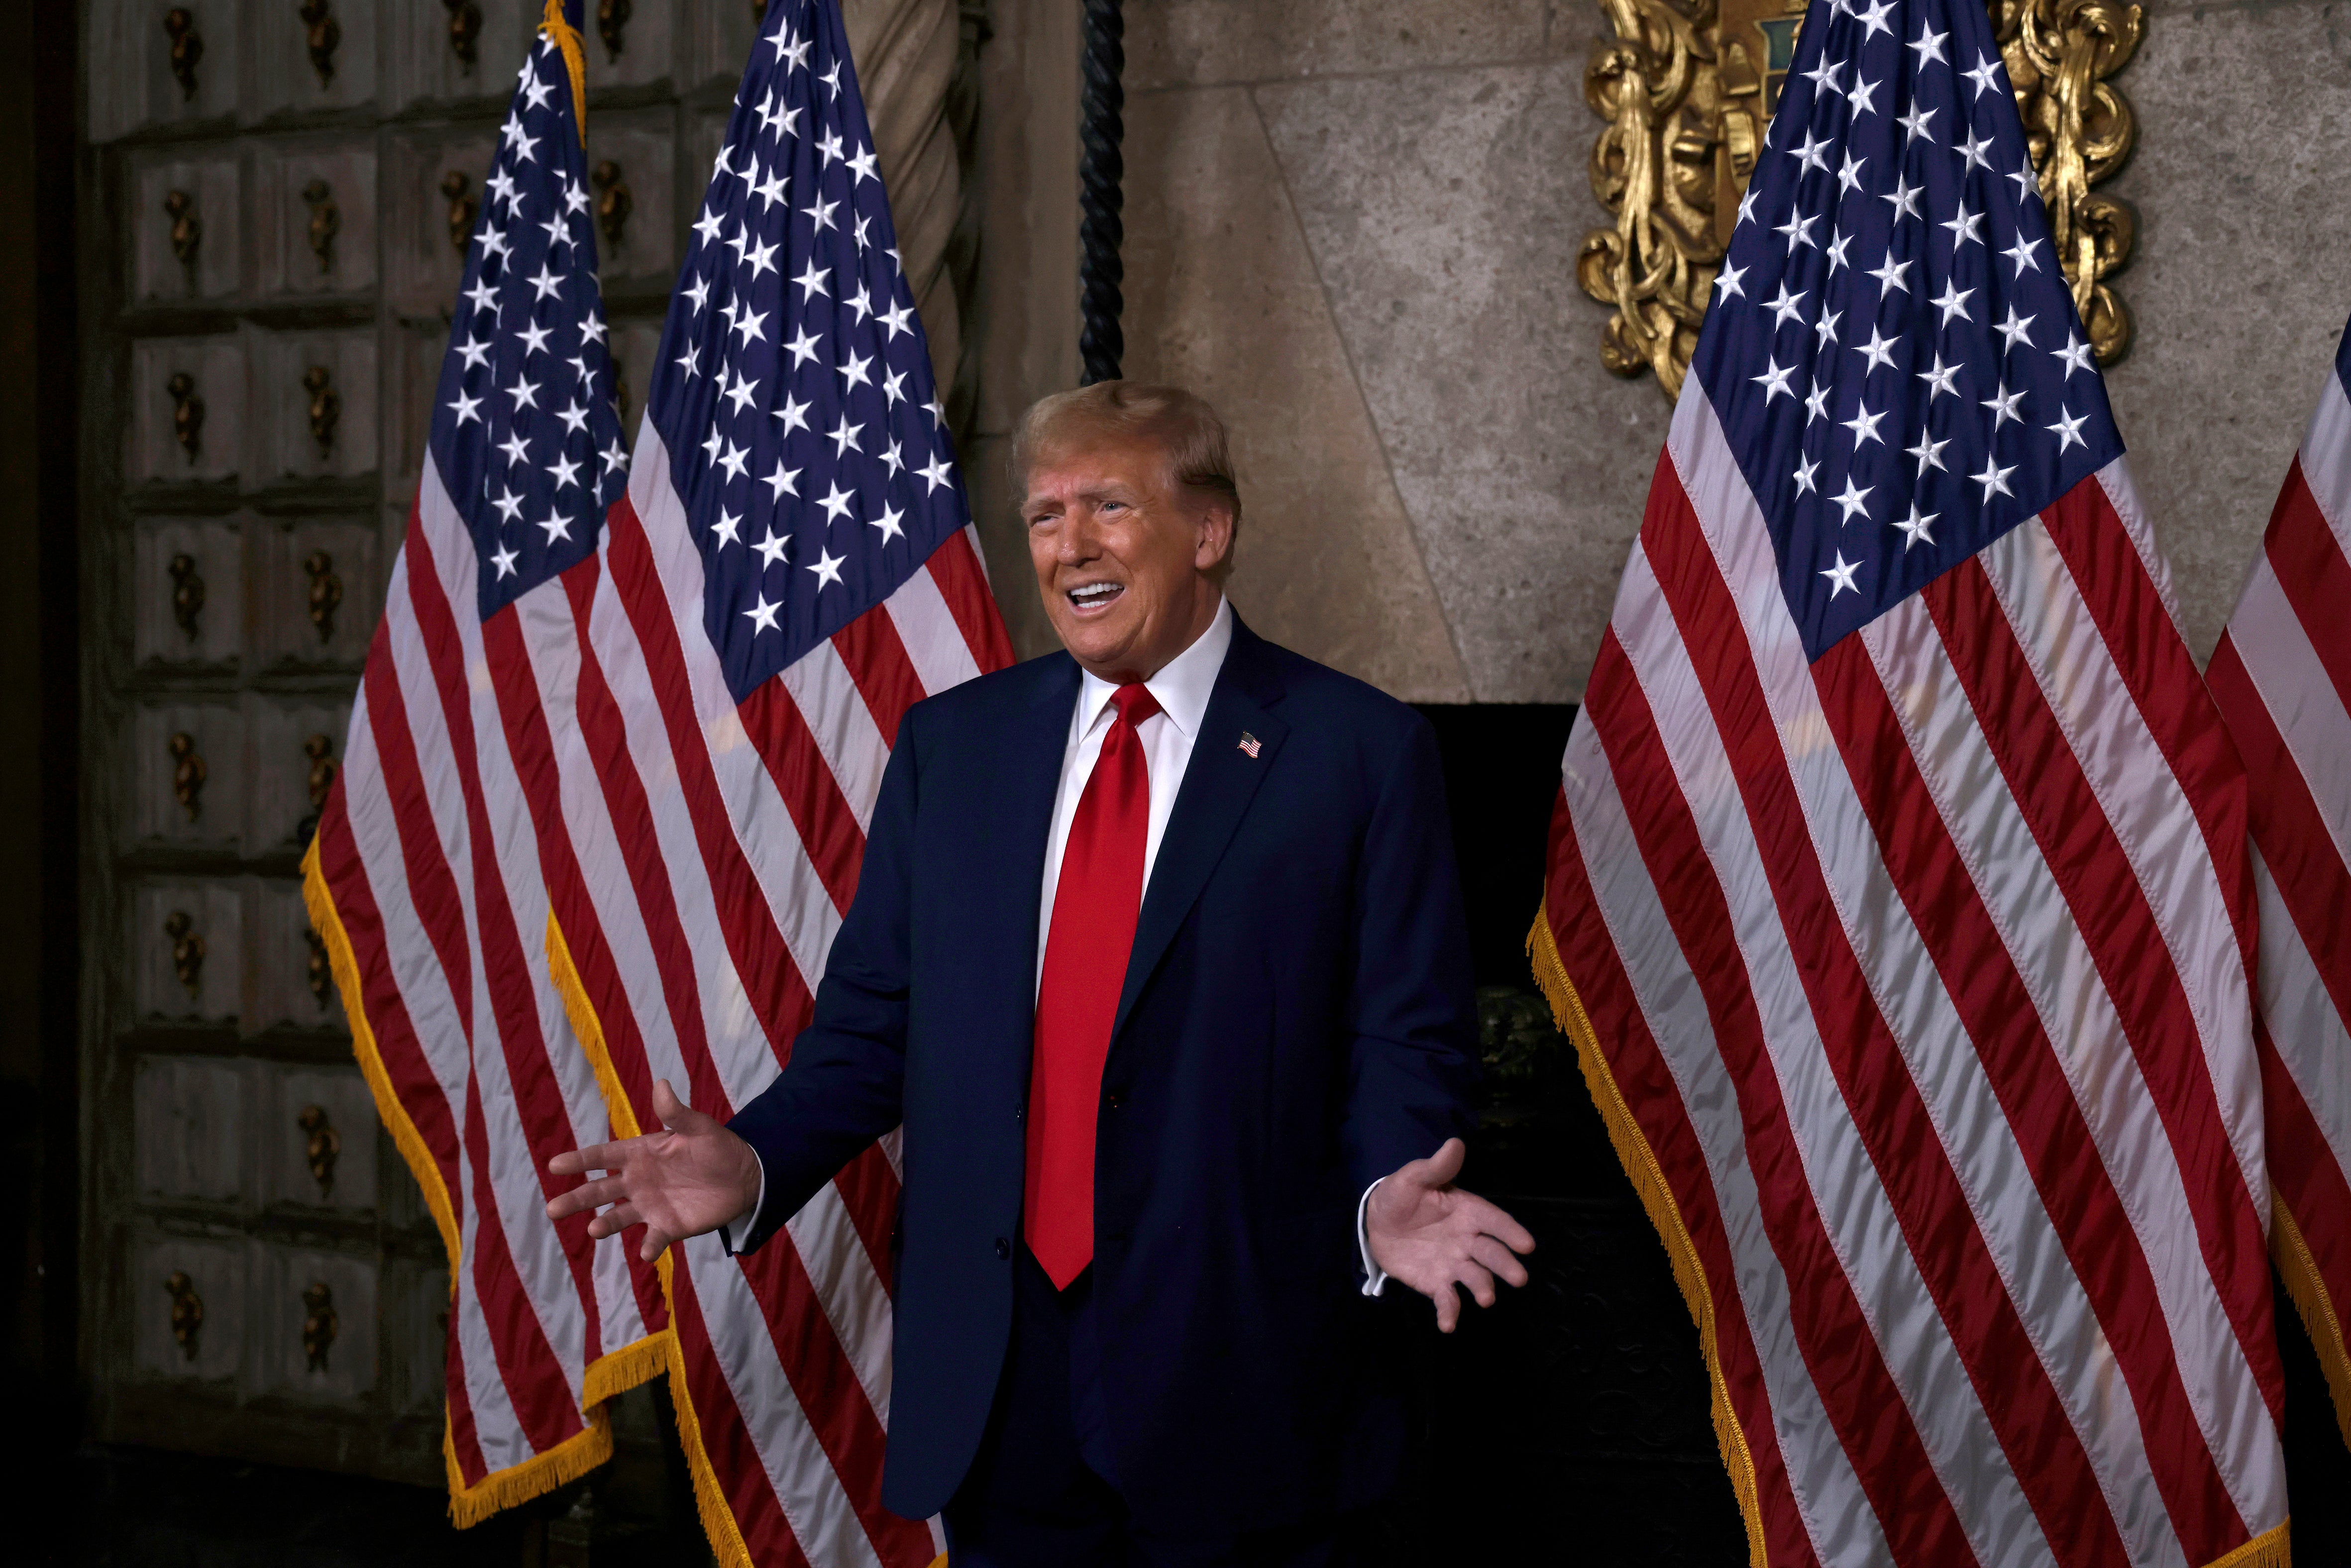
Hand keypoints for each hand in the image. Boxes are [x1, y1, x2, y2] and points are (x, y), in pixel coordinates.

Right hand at [546, 1079, 761, 1262]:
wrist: (743, 1175)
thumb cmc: (715, 1146)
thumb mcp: (698, 1127)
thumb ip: (677, 1113)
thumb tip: (662, 1084)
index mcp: (639, 1153)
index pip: (602, 1156)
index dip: (579, 1160)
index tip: (555, 1165)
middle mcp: (637, 1181)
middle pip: (599, 1191)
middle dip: (577, 1199)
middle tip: (553, 1209)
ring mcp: (650, 1206)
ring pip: (617, 1217)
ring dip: (605, 1224)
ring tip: (594, 1230)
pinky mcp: (668, 1226)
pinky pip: (654, 1238)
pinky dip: (649, 1246)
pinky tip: (647, 1252)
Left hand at [1365, 1137, 1534, 1332]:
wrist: (1375, 1223)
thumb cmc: (1400, 1196)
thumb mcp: (1413, 1178)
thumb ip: (1435, 1168)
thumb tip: (1455, 1143)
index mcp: (1466, 1211)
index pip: (1493, 1220)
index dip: (1510, 1231)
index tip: (1527, 1244)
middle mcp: (1467, 1240)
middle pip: (1491, 1253)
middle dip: (1505, 1265)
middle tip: (1518, 1278)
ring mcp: (1454, 1264)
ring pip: (1475, 1278)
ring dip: (1482, 1288)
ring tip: (1485, 1299)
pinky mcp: (1437, 1283)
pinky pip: (1447, 1299)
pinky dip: (1450, 1312)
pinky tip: (1447, 1324)